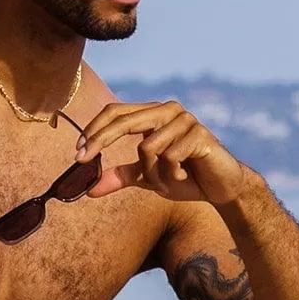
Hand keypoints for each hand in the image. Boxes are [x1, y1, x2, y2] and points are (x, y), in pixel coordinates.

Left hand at [75, 101, 250, 205]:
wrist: (221, 187)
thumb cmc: (184, 177)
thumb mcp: (147, 178)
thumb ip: (120, 177)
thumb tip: (89, 190)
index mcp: (153, 114)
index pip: (116, 112)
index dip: (94, 130)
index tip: (77, 152)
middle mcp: (167, 110)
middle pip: (123, 119)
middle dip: (99, 140)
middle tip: (83, 159)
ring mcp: (185, 120)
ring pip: (147, 146)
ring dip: (151, 173)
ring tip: (165, 183)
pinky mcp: (199, 134)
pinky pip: (169, 157)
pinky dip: (170, 175)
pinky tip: (183, 177)